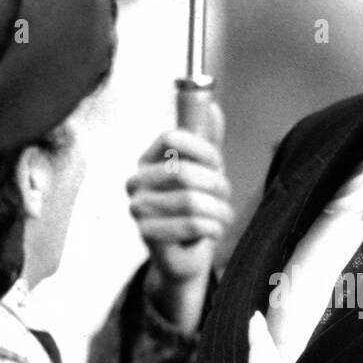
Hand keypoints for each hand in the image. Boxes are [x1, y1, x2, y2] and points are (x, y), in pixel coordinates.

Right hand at [126, 99, 232, 330]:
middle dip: (216, 186)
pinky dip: (212, 228)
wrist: (185, 256)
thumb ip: (208, 141)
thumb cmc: (195, 208)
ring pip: (191, 201)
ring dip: (219, 210)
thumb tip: (212, 106)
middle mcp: (137, 181)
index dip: (203, 149)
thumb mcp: (206, 171)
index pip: (173, 137)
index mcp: (148, 159)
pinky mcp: (146, 235)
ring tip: (223, 217)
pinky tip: (214, 230)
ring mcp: (137, 208)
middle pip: (185, 172)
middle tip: (226, 198)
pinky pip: (190, 225)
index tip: (218, 165)